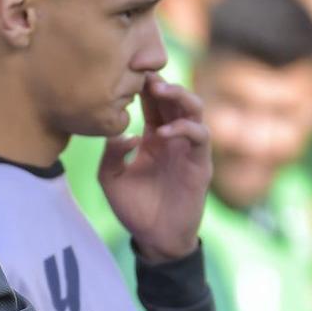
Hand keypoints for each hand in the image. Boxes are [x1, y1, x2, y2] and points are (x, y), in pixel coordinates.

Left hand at [100, 74, 211, 264]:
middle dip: (162, 82)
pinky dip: (183, 128)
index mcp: (153, 137)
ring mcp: (189, 149)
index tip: (129, 71)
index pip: (153, 101)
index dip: (145, 85)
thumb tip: (125, 134)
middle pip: (175, 98)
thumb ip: (111, 154)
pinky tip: (163, 133)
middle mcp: (173, 138)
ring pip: (194, 109)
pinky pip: (200, 136)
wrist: (155, 239)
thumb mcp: (111, 179)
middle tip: (146, 74)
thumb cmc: (134, 208)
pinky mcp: (200, 164)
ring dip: (179, 95)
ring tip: (160, 90)